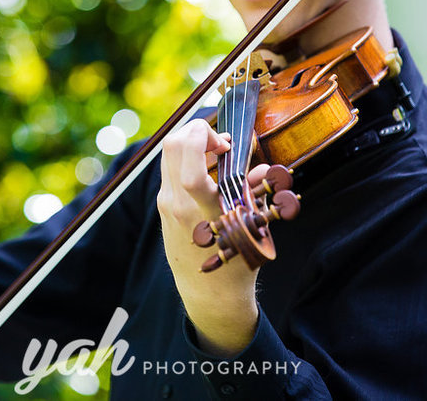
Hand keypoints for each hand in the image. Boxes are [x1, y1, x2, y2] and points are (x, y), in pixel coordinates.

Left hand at [158, 119, 260, 356]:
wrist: (208, 296)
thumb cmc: (236, 266)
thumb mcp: (252, 231)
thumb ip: (255, 194)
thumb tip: (263, 168)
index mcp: (203, 213)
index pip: (188, 167)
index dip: (202, 139)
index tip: (225, 142)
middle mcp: (178, 206)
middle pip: (171, 147)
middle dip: (196, 131)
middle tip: (221, 142)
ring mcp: (166, 205)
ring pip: (167, 154)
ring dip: (191, 142)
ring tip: (217, 152)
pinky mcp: (162, 206)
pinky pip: (169, 169)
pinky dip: (186, 157)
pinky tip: (207, 166)